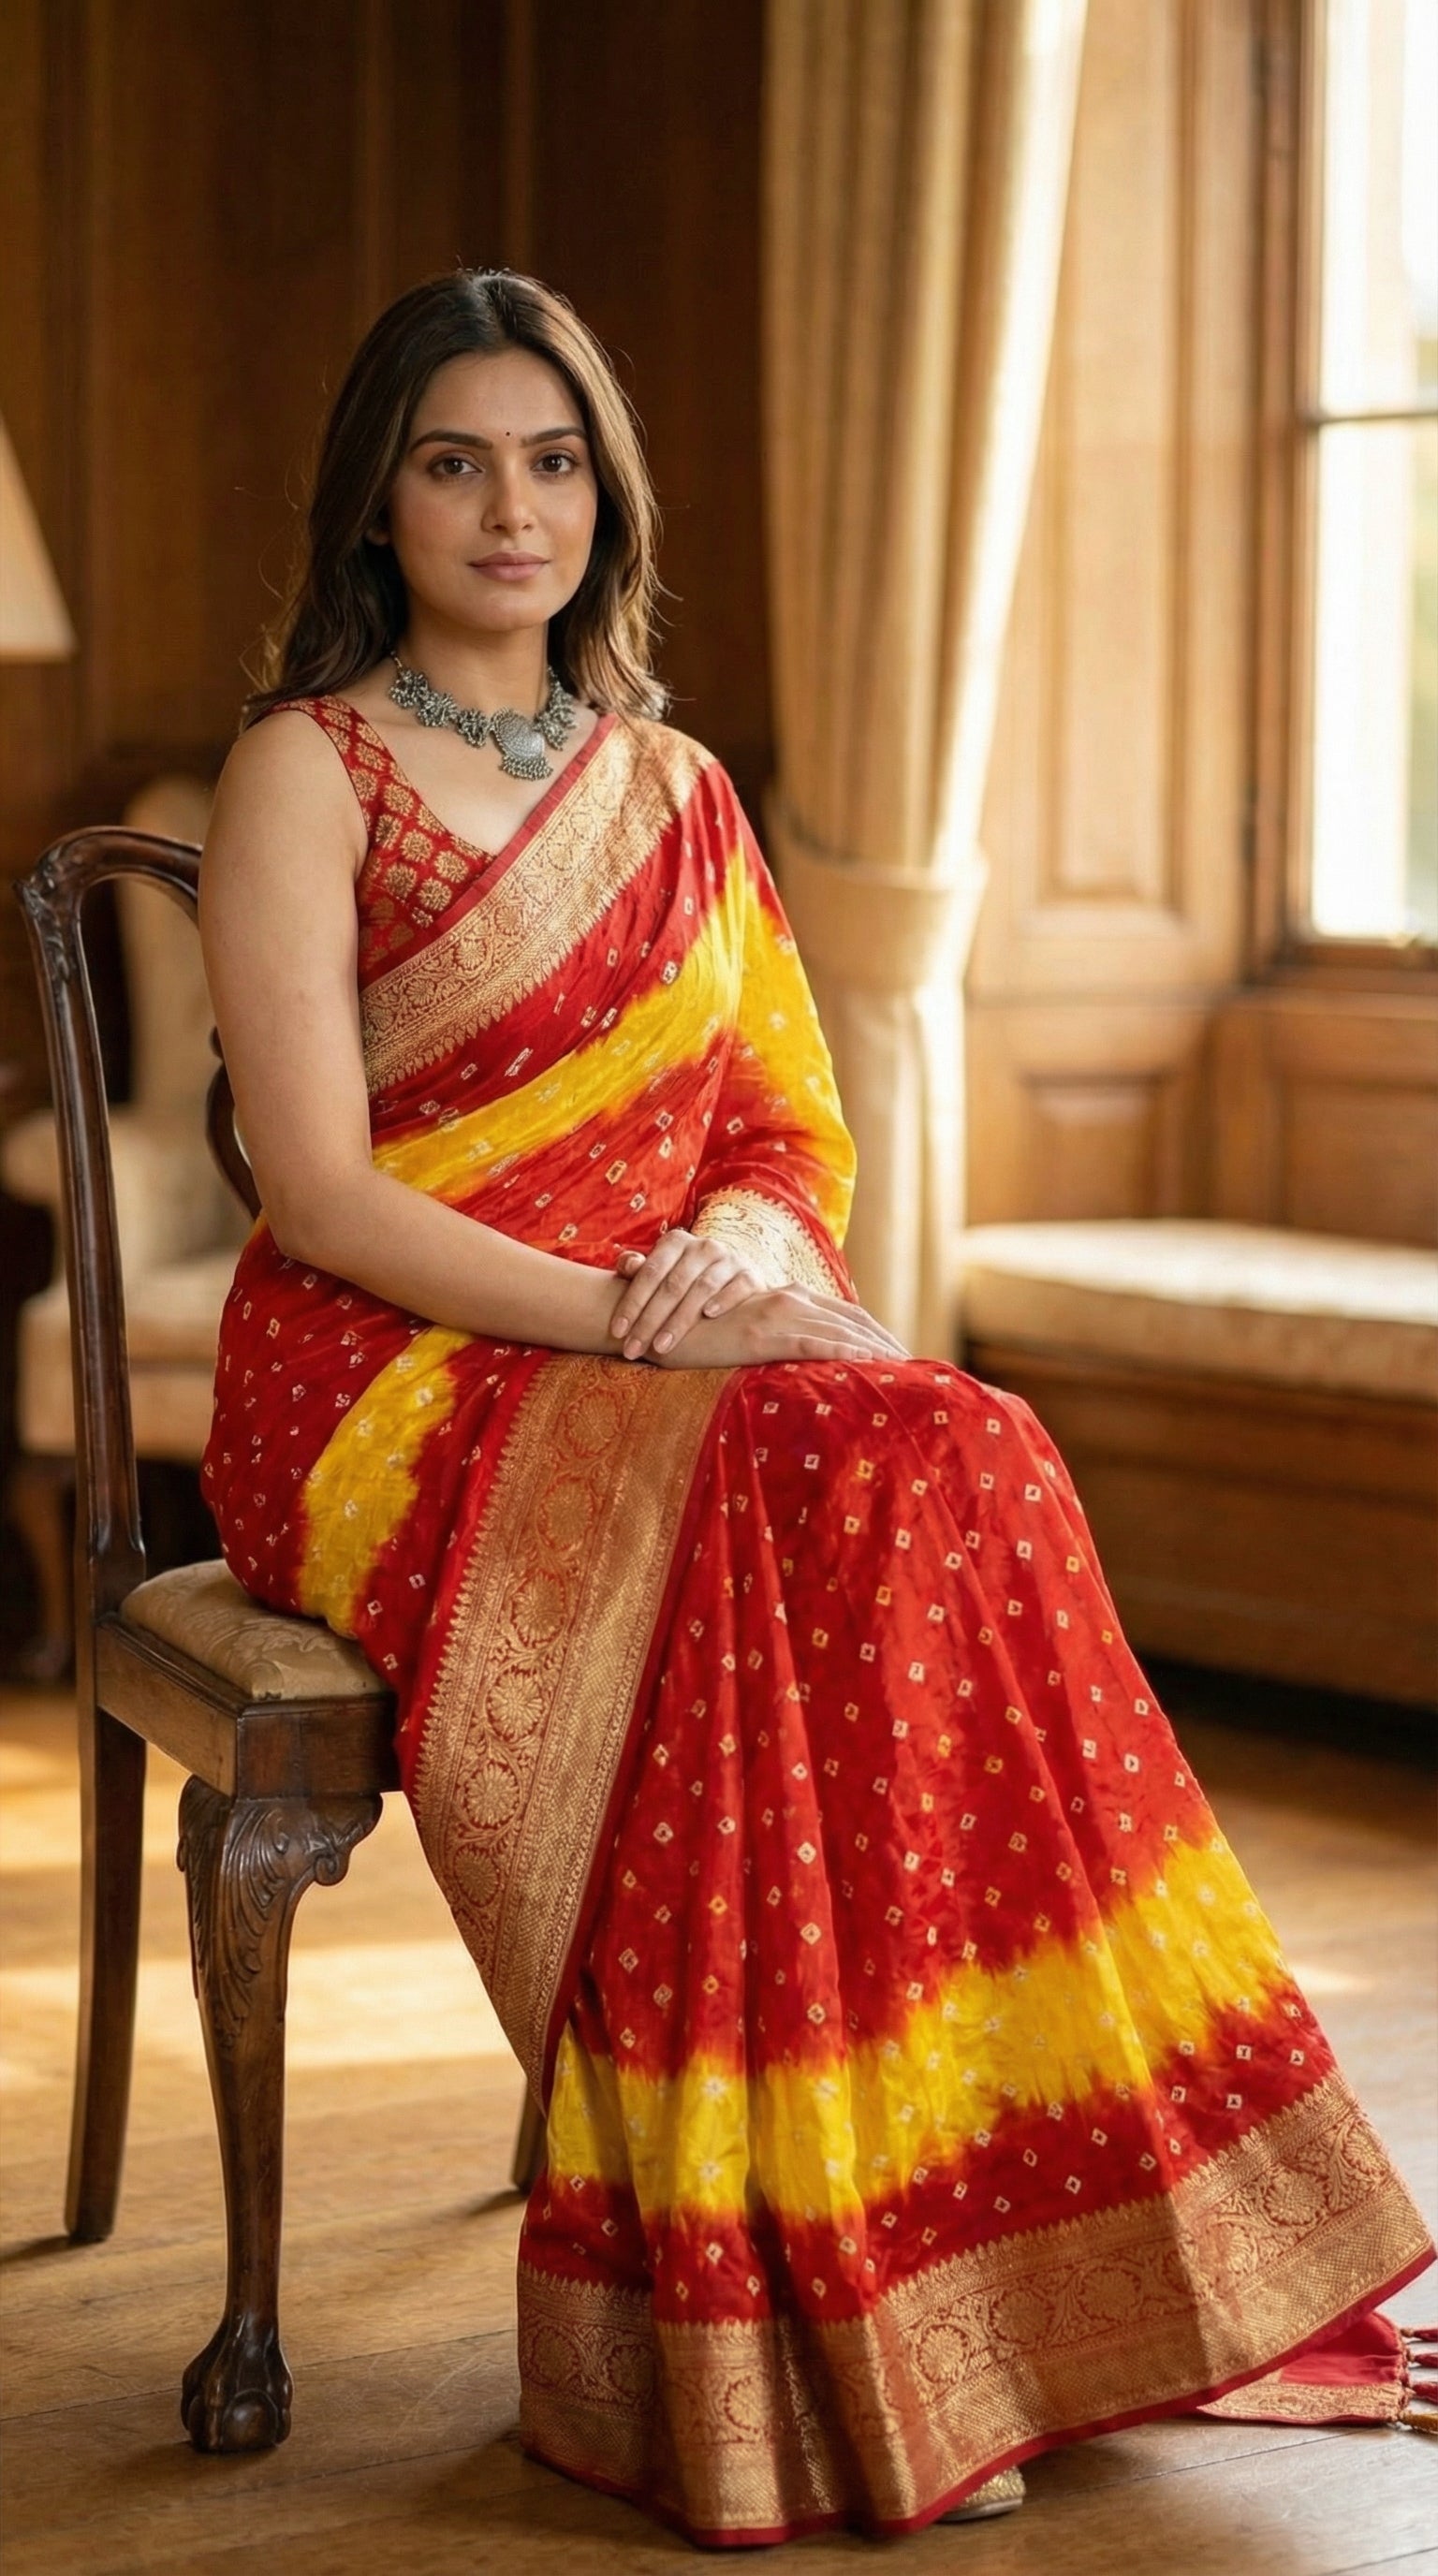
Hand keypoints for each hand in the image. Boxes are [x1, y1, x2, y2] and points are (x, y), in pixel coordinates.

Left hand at [607, 1229, 770, 1358]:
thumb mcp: (662, 1271)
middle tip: (634, 1349)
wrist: (734, 1280)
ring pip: (702, 1289)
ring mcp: (729, 1260)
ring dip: (680, 1320)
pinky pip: (738, 1286)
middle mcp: (703, 1247)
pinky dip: (723, 1299)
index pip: (649, 1273)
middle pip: (672, 1285)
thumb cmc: (686, 1279)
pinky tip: (708, 1316)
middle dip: (650, 1320)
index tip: (617, 1332)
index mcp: (676, 1242)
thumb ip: (640, 1270)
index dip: (632, 1303)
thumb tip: (627, 1266)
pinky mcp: (750, 1275)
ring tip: (662, 1347)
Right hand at [647, 1284, 910, 1369]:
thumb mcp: (743, 1333)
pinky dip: (844, 1353)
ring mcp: (778, 1312)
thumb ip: (774, 1337)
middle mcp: (791, 1298)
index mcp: (790, 1298)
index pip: (847, 1315)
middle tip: (921, 1369)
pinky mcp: (762, 1332)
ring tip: (907, 1371)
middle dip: (889, 1344)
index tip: (904, 1357)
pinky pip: (812, 1343)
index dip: (878, 1334)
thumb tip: (799, 1359)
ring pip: (842, 1331)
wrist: (656, 1320)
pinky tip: (869, 1364)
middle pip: (855, 1321)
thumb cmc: (698, 1333)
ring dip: (878, 1350)